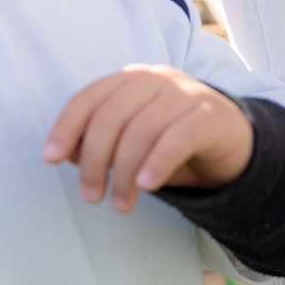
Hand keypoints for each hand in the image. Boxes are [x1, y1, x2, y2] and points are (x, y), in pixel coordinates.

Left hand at [44, 65, 254, 211]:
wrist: (233, 143)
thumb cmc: (172, 143)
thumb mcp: (133, 142)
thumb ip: (101, 143)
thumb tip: (64, 153)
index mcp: (131, 80)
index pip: (90, 98)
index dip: (67, 127)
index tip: (50, 158)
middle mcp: (156, 79)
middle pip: (112, 116)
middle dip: (95, 160)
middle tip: (92, 197)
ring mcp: (185, 93)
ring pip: (143, 129)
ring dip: (126, 172)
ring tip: (120, 205)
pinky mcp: (210, 115)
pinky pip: (178, 136)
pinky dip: (158, 162)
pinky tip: (148, 186)